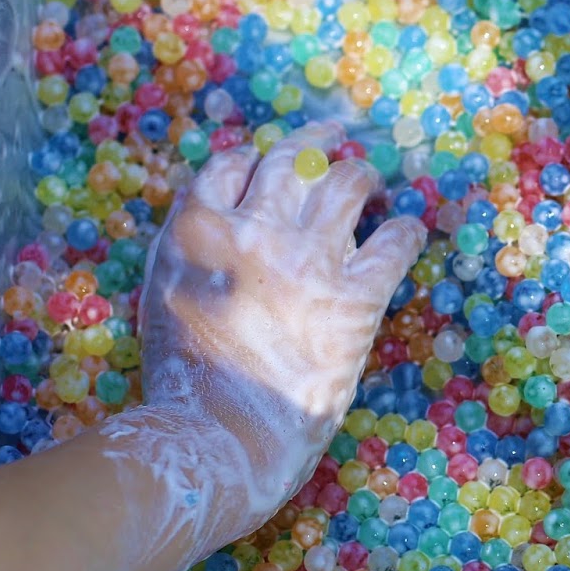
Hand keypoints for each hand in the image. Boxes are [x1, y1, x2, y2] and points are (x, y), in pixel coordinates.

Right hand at [126, 121, 425, 555]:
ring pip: (349, 183)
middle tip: (336, 133)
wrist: (216, 436)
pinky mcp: (356, 295)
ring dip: (363, 176)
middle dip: (318, 139)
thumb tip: (220, 216)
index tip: (272, 158)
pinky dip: (404, 231)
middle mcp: (255, 229)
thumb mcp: (163, 295)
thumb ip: (191, 248)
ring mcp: (309, 258)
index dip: (255, 157)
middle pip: (295, 158)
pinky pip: (394, 241)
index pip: (231, 163)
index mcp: (197, 229)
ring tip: (373, 182)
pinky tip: (406, 231)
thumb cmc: (183, 381)